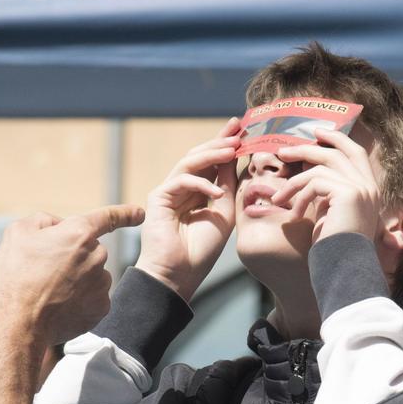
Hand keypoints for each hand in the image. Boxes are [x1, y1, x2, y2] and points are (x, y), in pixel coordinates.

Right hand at [0, 204, 143, 345]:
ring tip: (51, 290)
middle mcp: (98, 256)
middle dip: (74, 255)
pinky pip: (94, 297)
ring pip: (94, 274)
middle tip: (47, 269)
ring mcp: (102, 284)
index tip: (139, 212)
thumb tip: (59, 226)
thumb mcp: (20, 232)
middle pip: (91, 250)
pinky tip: (61, 305)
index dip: (125, 213)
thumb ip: (44, 220)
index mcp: (79, 233)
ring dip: (78, 278)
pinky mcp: (101, 308)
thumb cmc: (16, 274)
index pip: (108, 218)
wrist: (19, 321)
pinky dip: (81, 300)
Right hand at [134, 120, 239, 302]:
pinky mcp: (158, 198)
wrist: (179, 275)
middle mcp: (182, 188)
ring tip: (232, 148)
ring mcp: (169, 191)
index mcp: (198, 193)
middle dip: (220, 140)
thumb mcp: (224, 213)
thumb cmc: (201, 250)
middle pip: (200, 156)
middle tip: (238, 128)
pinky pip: (181, 180)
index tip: (244, 130)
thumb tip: (235, 158)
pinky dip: (200, 183)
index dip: (226, 145)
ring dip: (212, 153)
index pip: (213, 163)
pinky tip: (216, 192)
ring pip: (190, 162)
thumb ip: (228, 186)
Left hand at [271, 126, 382, 242]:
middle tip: (284, 150)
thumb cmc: (334, 249)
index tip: (316, 133)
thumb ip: (326, 193)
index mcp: (369, 189)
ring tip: (277, 198)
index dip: (336, 139)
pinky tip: (293, 215)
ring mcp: (360, 188)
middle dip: (308, 147)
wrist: (343, 269)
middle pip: (337, 151)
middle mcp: (369, 185)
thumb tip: (307, 175)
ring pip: (320, 167)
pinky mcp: (348, 194)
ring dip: (293, 182)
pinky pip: (314, 183)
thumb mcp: (331, 214)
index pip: (355, 152)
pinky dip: (298, 197)